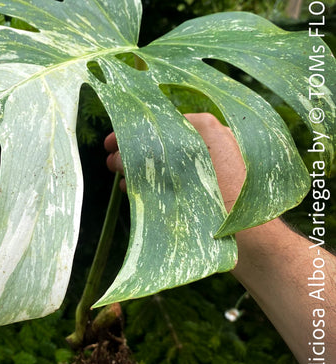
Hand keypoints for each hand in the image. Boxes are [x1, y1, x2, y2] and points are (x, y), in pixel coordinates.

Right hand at [105, 112, 245, 210]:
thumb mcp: (181, 171)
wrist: (253, 242)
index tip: (111, 142)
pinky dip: (160, 181)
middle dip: (135, 151)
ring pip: (169, 161)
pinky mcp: (213, 189)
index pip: (163, 122)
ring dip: (144, 167)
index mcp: (210, 130)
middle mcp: (214, 143)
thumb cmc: (222, 201)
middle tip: (110, 161)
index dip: (134, 131)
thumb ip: (151, 157)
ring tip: (121, 178)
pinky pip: (179, 178)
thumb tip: (121, 156)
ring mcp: (215, 167)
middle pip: (164, 140)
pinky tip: (140, 191)